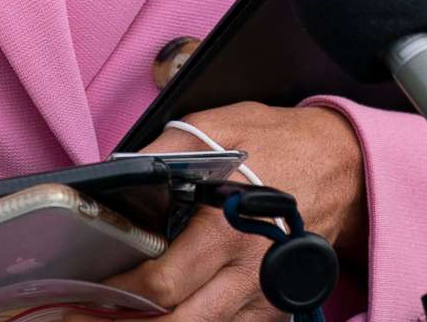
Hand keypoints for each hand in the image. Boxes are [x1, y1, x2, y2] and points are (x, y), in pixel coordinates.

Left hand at [77, 104, 367, 319]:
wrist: (344, 167)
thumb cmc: (278, 143)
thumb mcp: (217, 126)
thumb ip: (164, 149)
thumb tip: (116, 171)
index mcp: (226, 230)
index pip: (163, 285)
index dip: (119, 297)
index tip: (83, 296)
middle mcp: (247, 275)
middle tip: (82, 319)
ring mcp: (264, 298)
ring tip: (114, 319)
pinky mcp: (274, 309)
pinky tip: (159, 318)